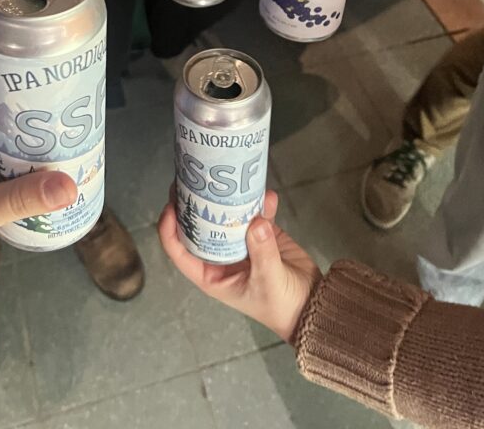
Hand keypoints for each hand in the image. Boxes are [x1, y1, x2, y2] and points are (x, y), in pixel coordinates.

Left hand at [158, 189, 320, 342]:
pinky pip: (256, 213)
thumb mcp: (268, 282)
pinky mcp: (262, 234)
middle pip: (199, 227)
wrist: (314, 305)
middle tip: (192, 178)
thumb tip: (255, 223)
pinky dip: (261, 203)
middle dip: (195, 204)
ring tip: (224, 178)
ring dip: (226, 199)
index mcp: (211, 274)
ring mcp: (241, 243)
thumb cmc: (281, 305)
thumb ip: (262, 253)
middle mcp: (221, 257)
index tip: (172, 205)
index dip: (170, 229)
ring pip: (226, 216)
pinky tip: (266, 193)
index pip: (179, 251)